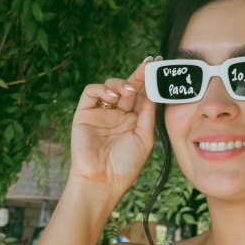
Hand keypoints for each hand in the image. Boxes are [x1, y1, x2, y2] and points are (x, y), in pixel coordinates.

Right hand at [69, 56, 157, 197]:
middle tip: (148, 64)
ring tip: (129, 91)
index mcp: (133, 120)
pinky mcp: (84, 113)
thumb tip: (152, 91)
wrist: (103, 181)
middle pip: (128, 87)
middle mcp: (118, 114)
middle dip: (139, 74)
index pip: (142, 95)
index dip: (150, 80)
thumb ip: (148, 114)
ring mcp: (101, 113)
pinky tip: (113, 98)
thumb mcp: (144, 138)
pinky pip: (91, 92)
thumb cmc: (125, 165)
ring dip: (121, 83)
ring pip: (110, 86)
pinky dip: (102, 89)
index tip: (160, 64)